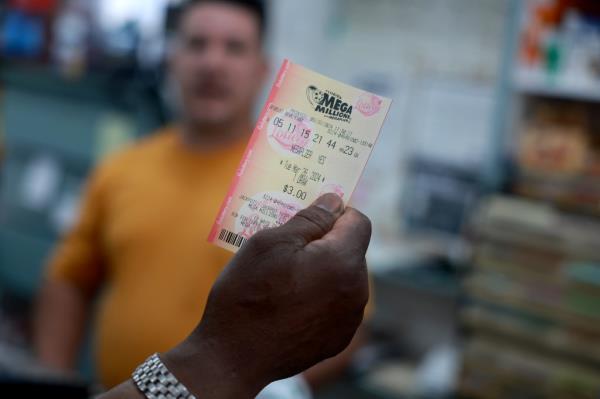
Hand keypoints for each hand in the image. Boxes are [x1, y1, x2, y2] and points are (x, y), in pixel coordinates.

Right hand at [164, 193, 371, 397]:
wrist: (232, 357)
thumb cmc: (248, 294)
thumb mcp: (271, 242)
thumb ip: (311, 219)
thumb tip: (335, 201)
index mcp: (343, 262)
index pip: (358, 221)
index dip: (335, 213)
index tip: (309, 217)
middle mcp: (356, 291)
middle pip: (351, 250)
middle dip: (325, 243)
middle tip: (288, 247)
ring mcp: (349, 319)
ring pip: (343, 278)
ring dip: (322, 270)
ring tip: (285, 278)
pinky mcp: (338, 339)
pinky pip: (336, 305)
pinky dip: (320, 297)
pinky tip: (290, 303)